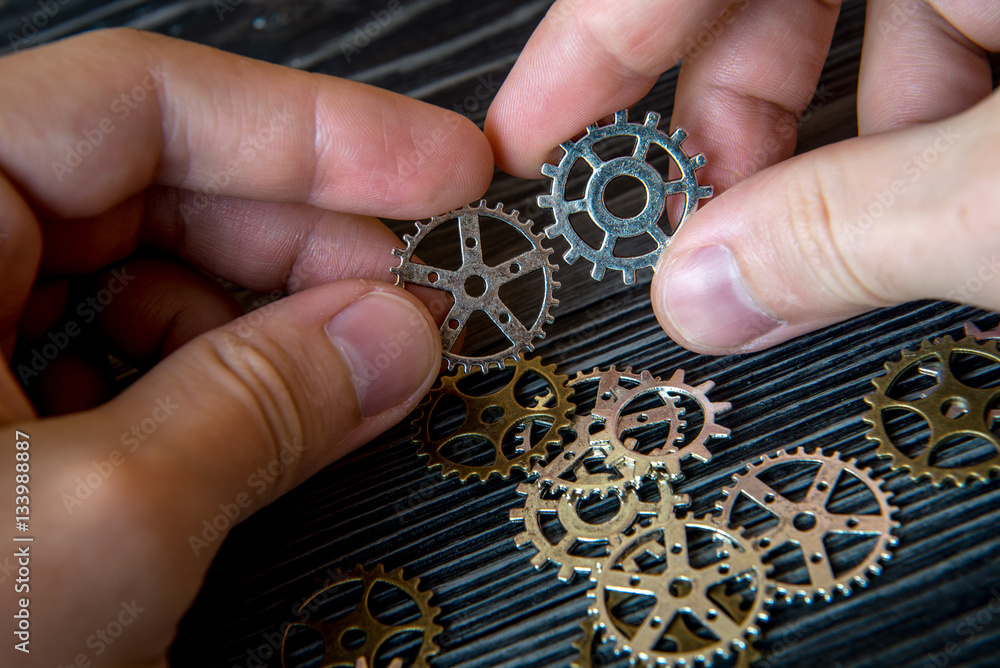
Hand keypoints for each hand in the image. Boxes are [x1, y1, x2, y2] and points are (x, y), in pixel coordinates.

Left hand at [0, 28, 491, 665]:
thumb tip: (396, 333)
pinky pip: (114, 358)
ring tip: (356, 364)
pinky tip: (268, 415)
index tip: (436, 167)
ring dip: (262, 316)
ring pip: (136, 275)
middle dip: (299, 238)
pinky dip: (208, 380)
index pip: (135, 106)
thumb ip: (261, 408)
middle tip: (409, 293)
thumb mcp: (95, 532)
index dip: (312, 129)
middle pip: (146, 188)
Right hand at [486, 0, 999, 353]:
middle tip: (697, 233)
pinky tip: (935, 227)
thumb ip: (851, 231)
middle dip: (724, 126)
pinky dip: (914, 156)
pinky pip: (948, 64)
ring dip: (838, 160)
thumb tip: (702, 289)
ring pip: (868, 38)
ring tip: (847, 255)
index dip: (592, 45)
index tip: (530, 135)